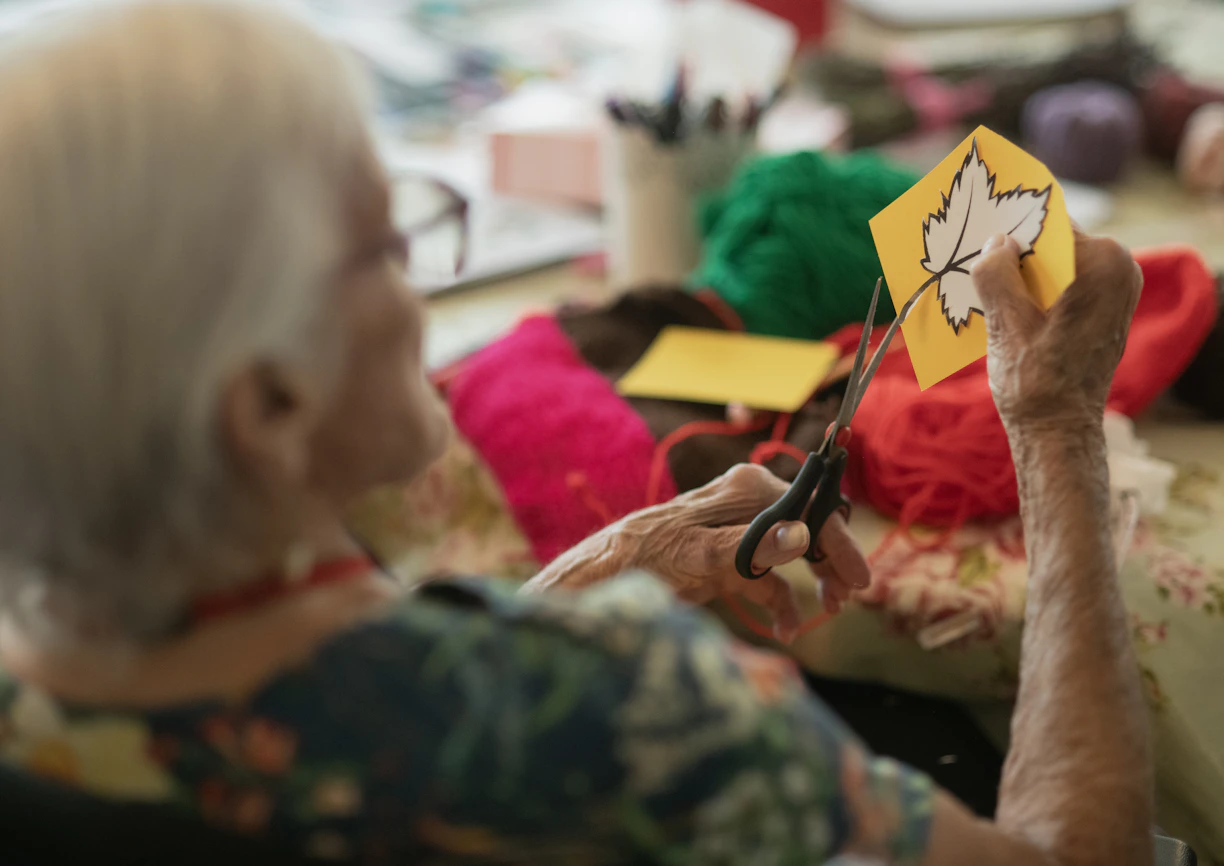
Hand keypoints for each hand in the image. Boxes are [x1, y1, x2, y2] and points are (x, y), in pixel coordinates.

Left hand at [616, 464, 869, 640]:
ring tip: (826, 612)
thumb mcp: (701, 554)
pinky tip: (785, 629)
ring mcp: (741, 532)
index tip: (859, 579)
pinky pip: (770, 579)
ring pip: (795, 554)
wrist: (607, 577)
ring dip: (812, 584)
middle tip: (845, 599)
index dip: (839, 541)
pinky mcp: (731, 559)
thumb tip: (800, 535)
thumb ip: (752, 546)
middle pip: (809, 529)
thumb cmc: (647, 556)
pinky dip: (781, 602)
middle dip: (830, 564)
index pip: (810, 508)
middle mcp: (749, 504)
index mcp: (747, 489)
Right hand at [971, 229, 1141, 432]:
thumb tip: (994, 244)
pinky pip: (1061, 283)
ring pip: (1053, 263)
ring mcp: (1114, 288)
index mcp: (1102, 263)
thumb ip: (996, 274)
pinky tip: (1003, 306)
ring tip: (983, 288)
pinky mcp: (1103, 307)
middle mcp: (1119, 267)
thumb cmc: (1035, 383)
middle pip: (1050, 243)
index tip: (975, 230)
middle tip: (973, 262)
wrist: (1058, 431)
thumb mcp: (1005, 323)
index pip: (1045, 224)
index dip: (1007, 228)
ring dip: (1018, 273)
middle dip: (1012, 252)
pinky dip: (1032, 290)